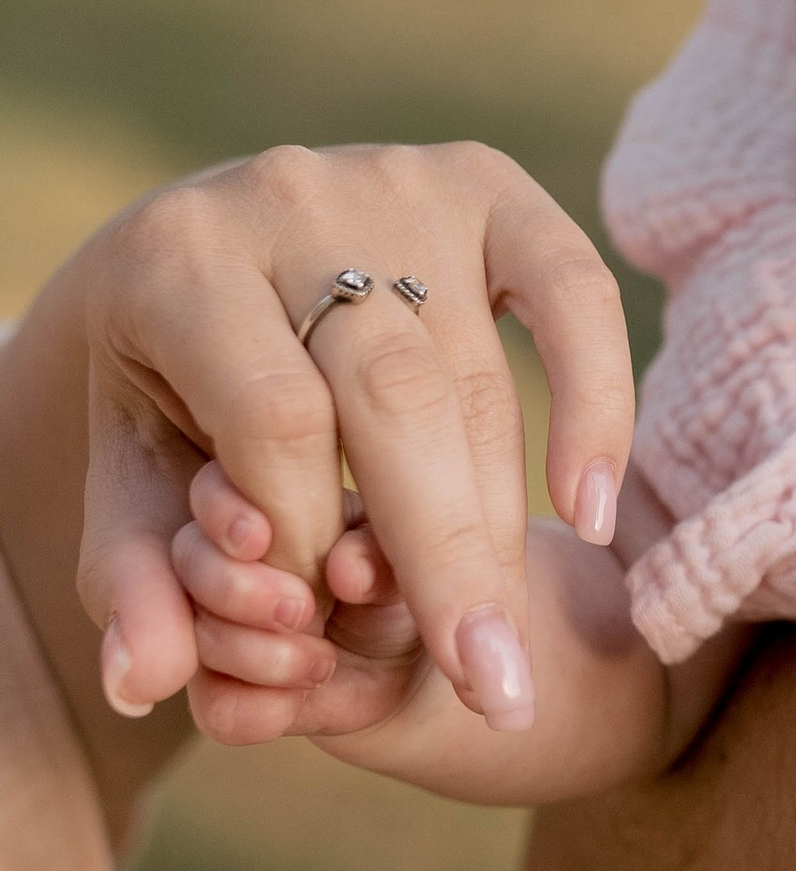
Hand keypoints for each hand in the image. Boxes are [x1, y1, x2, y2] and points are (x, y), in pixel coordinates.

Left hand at [67, 143, 632, 747]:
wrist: (199, 252)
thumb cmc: (165, 390)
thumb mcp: (124, 479)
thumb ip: (130, 579)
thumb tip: (145, 683)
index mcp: (179, 260)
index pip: (275, 416)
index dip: (311, 535)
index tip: (321, 626)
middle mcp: (292, 197)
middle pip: (396, 394)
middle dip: (447, 556)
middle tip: (490, 689)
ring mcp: (399, 181)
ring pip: (479, 373)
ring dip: (500, 523)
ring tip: (508, 650)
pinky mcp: (486, 181)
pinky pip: (574, 291)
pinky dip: (595, 403)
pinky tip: (591, 513)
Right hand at [173, 471, 440, 746]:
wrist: (405, 665)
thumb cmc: (394, 583)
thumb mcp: (400, 559)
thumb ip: (376, 554)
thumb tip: (346, 570)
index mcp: (260, 506)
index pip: (213, 491)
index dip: (223, 511)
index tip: (257, 538)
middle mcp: (220, 564)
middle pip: (188, 561)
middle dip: (237, 589)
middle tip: (301, 610)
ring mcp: (212, 629)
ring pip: (198, 638)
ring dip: (260, 656)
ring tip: (323, 662)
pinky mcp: (223, 695)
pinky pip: (215, 708)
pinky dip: (261, 709)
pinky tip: (301, 700)